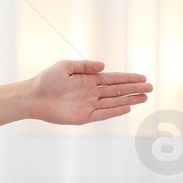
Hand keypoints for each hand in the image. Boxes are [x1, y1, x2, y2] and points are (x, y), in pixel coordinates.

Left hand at [25, 59, 151, 125]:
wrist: (32, 97)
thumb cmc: (46, 80)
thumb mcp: (65, 66)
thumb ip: (84, 65)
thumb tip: (103, 66)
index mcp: (88, 80)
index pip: (113, 79)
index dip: (128, 78)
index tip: (143, 77)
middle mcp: (91, 92)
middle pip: (117, 91)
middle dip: (134, 89)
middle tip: (150, 88)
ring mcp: (88, 105)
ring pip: (113, 102)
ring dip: (129, 100)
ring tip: (145, 97)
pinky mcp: (83, 117)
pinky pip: (102, 114)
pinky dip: (115, 111)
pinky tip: (127, 107)